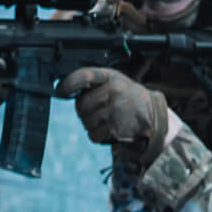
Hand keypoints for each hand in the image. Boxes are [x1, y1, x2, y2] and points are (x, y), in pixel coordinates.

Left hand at [54, 67, 172, 165]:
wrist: (152, 114)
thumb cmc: (126, 97)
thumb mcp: (113, 81)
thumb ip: (90, 82)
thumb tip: (60, 90)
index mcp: (111, 77)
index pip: (83, 76)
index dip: (68, 84)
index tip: (59, 91)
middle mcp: (114, 91)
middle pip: (81, 105)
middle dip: (85, 111)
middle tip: (98, 110)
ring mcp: (116, 110)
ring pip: (86, 122)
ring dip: (92, 124)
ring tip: (108, 119)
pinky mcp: (117, 128)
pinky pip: (93, 134)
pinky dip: (98, 135)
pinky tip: (110, 128)